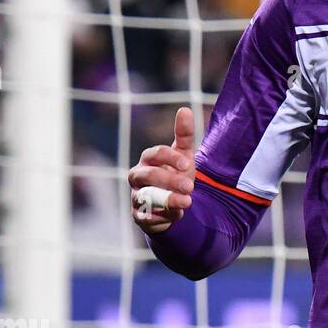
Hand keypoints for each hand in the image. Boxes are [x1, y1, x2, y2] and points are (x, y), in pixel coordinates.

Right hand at [129, 107, 196, 234]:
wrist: (173, 201)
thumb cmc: (176, 172)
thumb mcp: (184, 154)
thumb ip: (184, 134)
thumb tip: (185, 109)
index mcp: (148, 158)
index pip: (155, 153)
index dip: (170, 158)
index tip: (187, 164)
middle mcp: (138, 176)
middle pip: (148, 175)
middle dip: (169, 180)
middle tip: (190, 186)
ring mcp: (136, 196)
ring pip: (145, 197)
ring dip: (167, 200)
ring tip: (187, 203)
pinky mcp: (138, 215)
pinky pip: (146, 217)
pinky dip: (163, 217)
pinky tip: (178, 215)